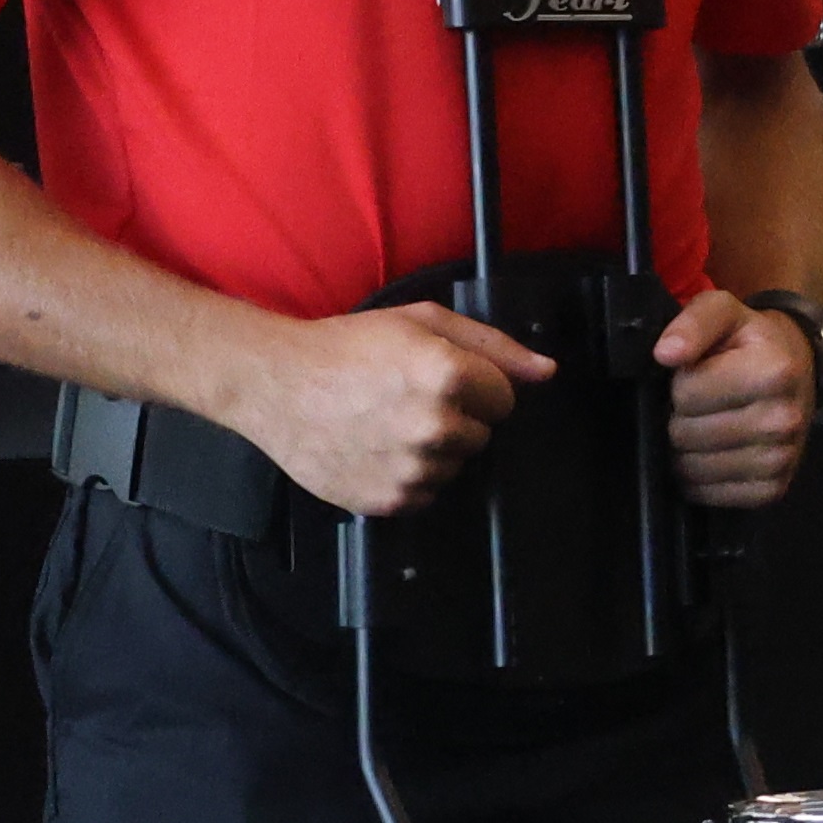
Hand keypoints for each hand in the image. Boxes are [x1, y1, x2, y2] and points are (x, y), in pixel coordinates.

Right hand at [236, 303, 555, 517]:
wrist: (275, 384)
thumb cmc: (346, 346)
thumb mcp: (423, 322)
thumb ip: (495, 346)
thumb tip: (547, 372)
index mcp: (447, 376)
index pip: (506, 399)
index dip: (479, 387)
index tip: (443, 379)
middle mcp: (434, 427)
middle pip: (481, 435)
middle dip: (456, 418)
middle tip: (407, 398)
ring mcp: (410, 469)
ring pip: (454, 466)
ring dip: (432, 449)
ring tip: (386, 422)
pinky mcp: (388, 500)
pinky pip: (425, 494)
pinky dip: (408, 477)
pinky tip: (375, 448)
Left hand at [653, 289, 821, 511]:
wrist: (797, 368)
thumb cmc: (751, 341)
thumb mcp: (723, 311)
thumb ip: (692, 322)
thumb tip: (665, 353)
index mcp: (773, 371)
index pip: (685, 394)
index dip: (679, 384)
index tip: (697, 375)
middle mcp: (783, 419)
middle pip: (685, 435)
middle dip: (680, 417)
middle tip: (700, 403)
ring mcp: (781, 459)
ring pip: (693, 470)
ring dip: (687, 450)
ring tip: (705, 425)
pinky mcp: (774, 489)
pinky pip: (712, 495)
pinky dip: (702, 479)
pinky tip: (713, 452)